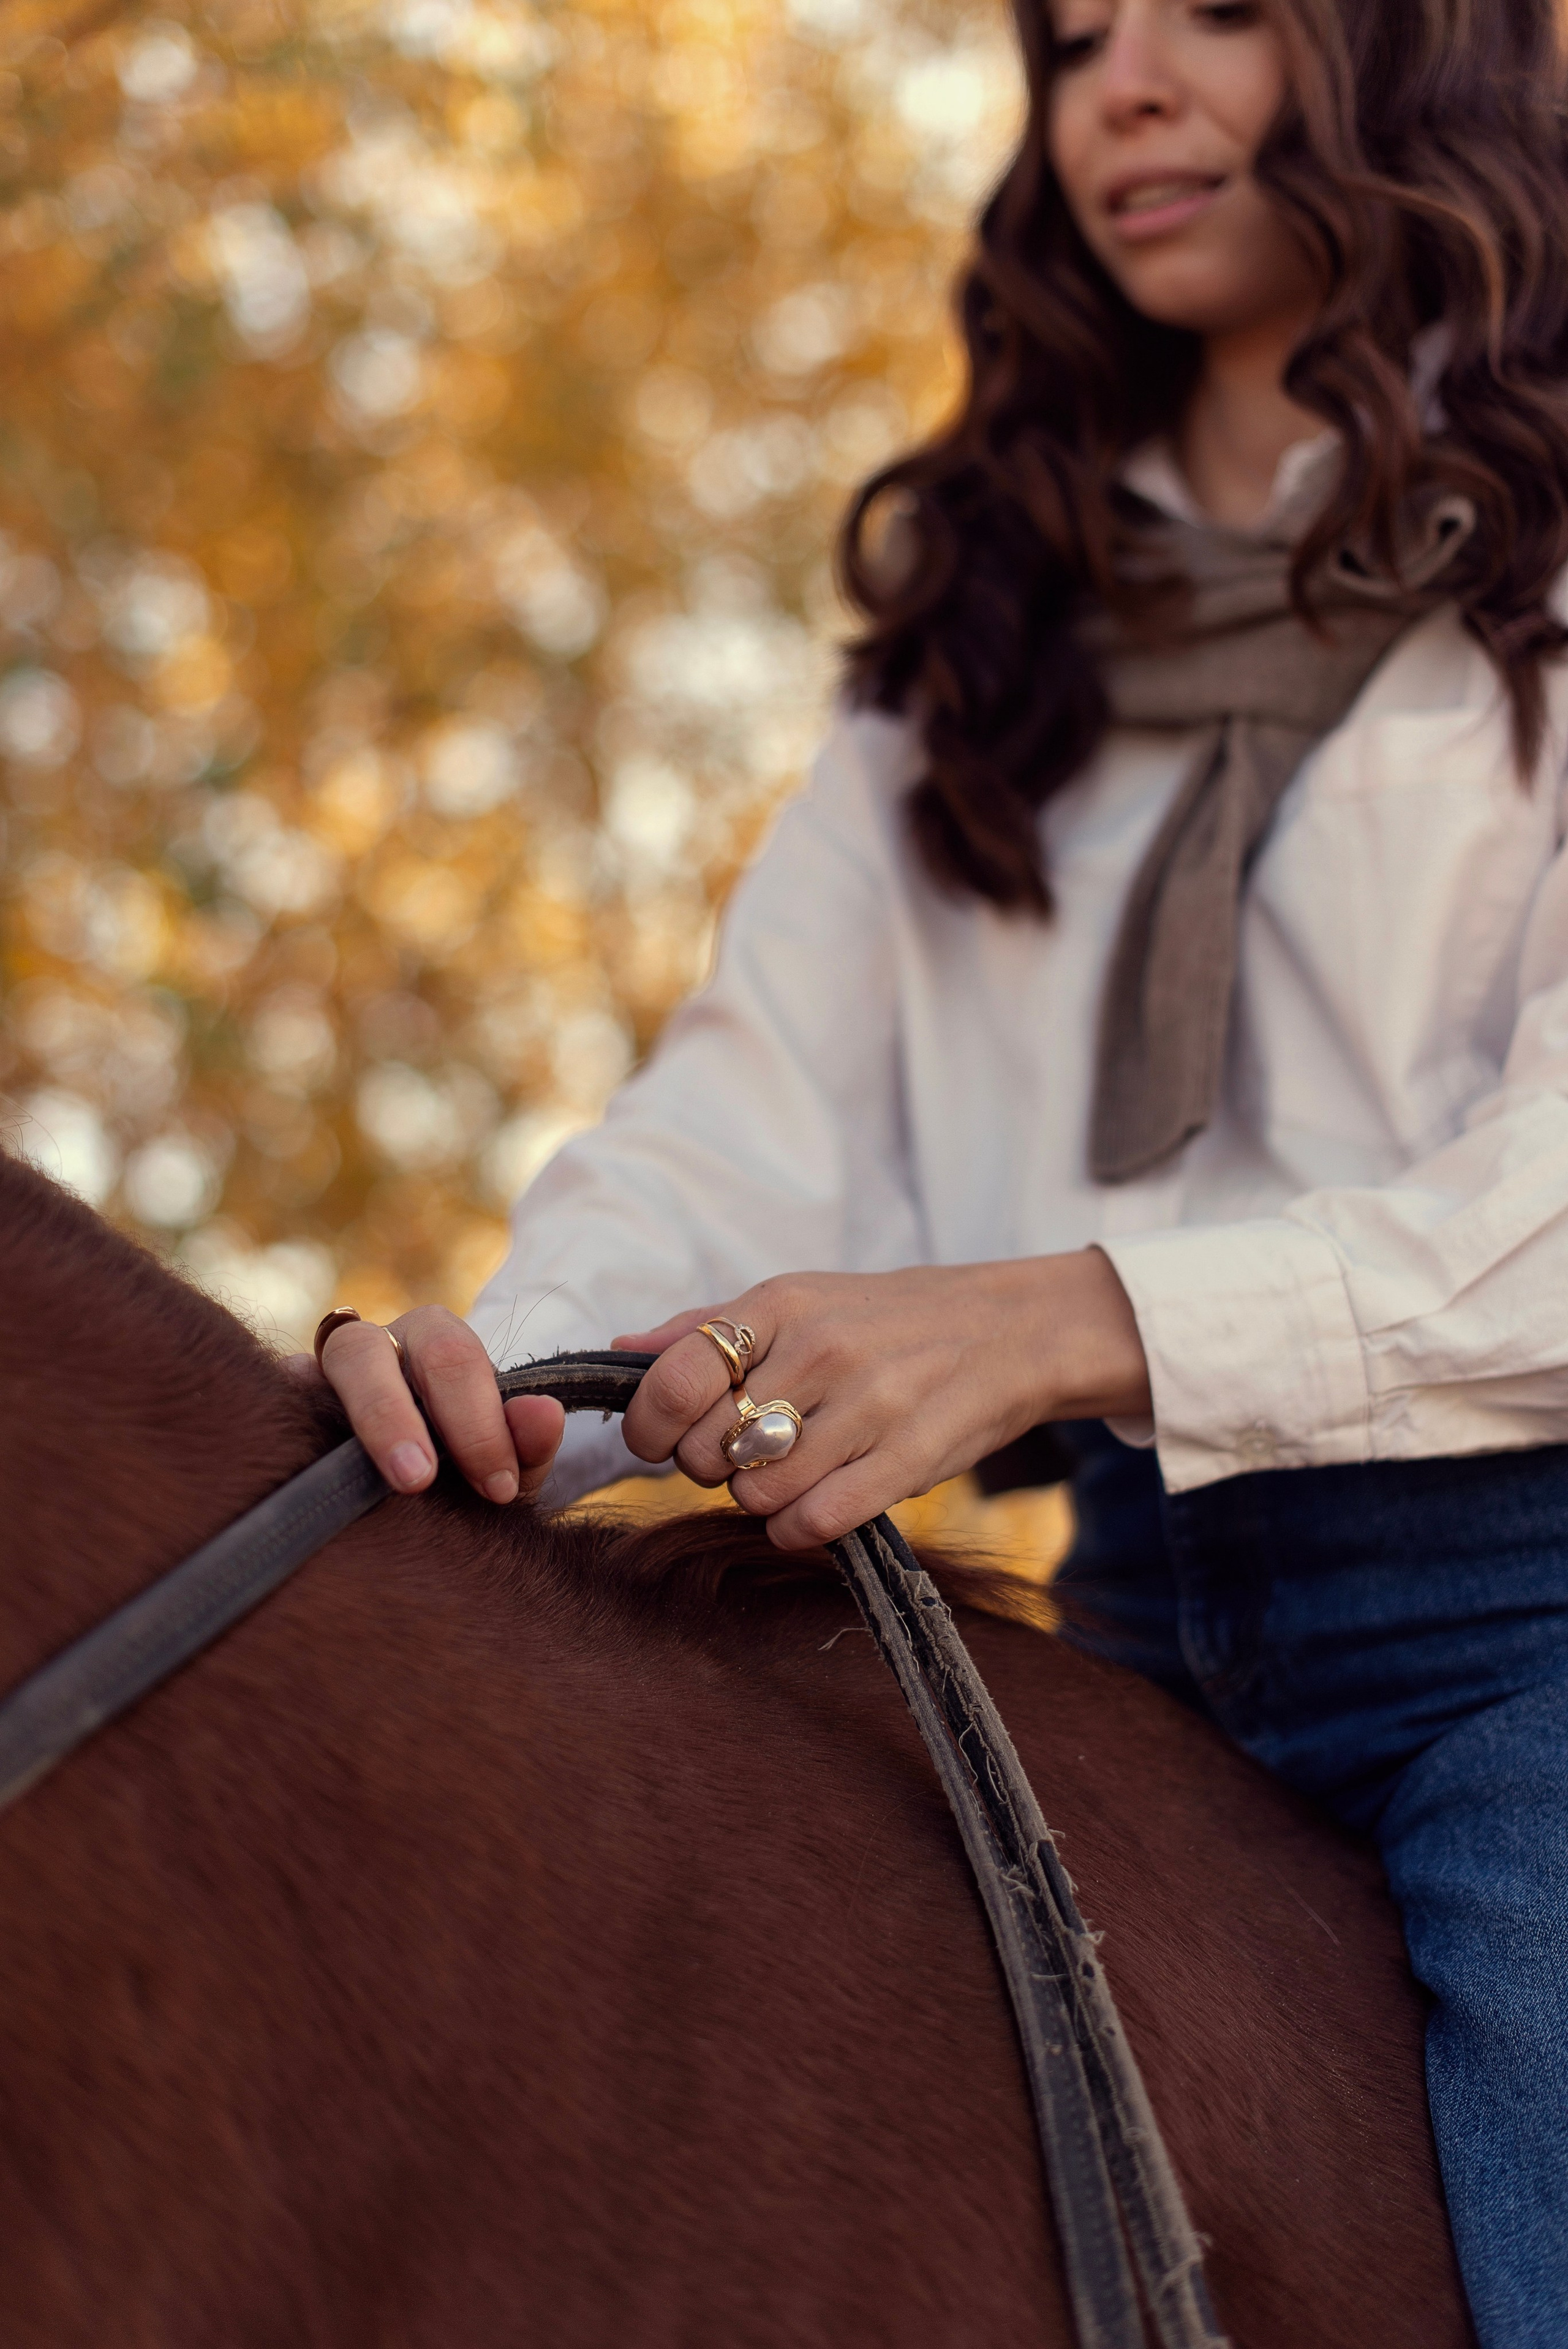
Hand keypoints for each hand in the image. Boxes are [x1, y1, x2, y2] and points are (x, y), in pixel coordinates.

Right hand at [289, 1305, 564, 1503]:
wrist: (413, 1484)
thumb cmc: (463, 1470)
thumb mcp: (504, 1466)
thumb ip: (529, 1443)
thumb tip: (543, 1414)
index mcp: (439, 1344)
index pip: (456, 1361)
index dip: (478, 1424)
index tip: (498, 1487)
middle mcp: (379, 1344)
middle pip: (381, 1350)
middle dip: (402, 1415)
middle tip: (421, 1481)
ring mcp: (322, 1368)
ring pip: (336, 1357)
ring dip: (363, 1415)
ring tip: (386, 1478)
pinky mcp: (287, 1398)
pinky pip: (285, 1394)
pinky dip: (296, 1417)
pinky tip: (301, 1463)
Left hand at [615, 1249, 1148, 1550]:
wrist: (1015, 1329)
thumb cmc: (891, 1320)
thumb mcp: (802, 1299)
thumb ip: (709, 1328)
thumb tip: (620, 1346)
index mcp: (783, 1303)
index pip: (673, 1377)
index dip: (650, 1425)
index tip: (661, 1440)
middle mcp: (821, 1348)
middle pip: (707, 1447)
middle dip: (708, 1466)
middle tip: (742, 1457)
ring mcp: (868, 1404)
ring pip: (755, 1493)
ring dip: (758, 1501)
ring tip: (788, 1478)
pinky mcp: (908, 1459)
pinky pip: (813, 1522)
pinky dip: (797, 1529)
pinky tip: (812, 1510)